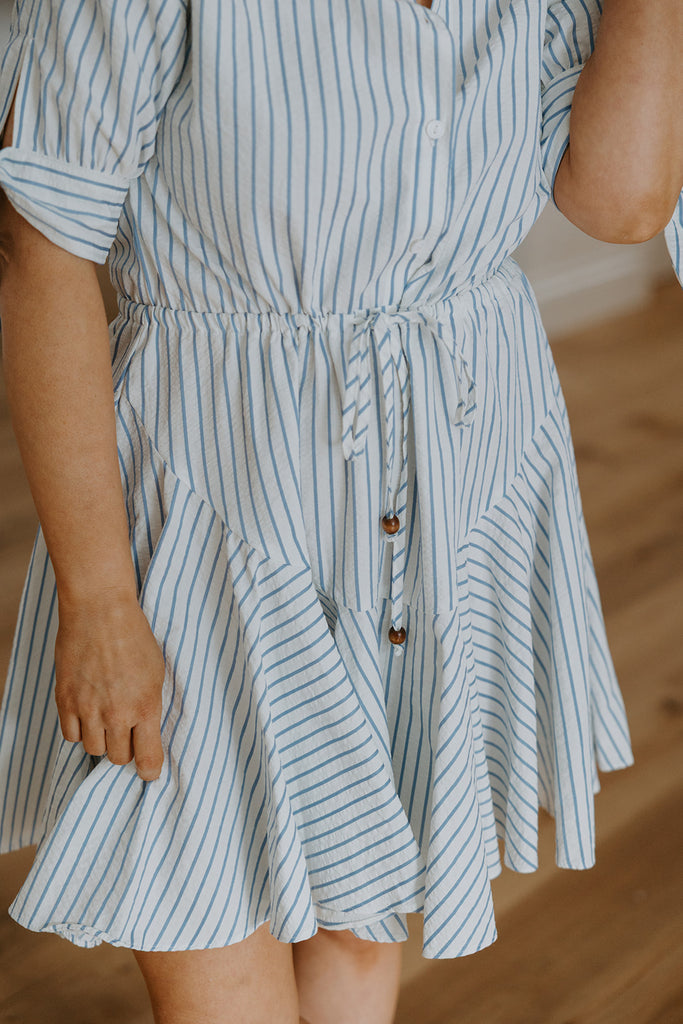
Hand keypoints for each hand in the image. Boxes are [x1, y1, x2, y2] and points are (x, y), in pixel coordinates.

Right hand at [54, 589, 166, 780]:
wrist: (100, 610)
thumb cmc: (134, 636)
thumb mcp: (157, 672)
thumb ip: (151, 705)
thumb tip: (149, 733)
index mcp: (146, 705)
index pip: (148, 758)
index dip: (150, 771)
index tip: (150, 772)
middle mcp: (116, 712)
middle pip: (119, 758)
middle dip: (126, 750)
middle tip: (128, 733)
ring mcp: (88, 708)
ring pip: (94, 750)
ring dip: (102, 740)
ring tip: (107, 720)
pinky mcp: (65, 700)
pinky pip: (71, 736)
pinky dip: (79, 731)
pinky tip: (87, 715)